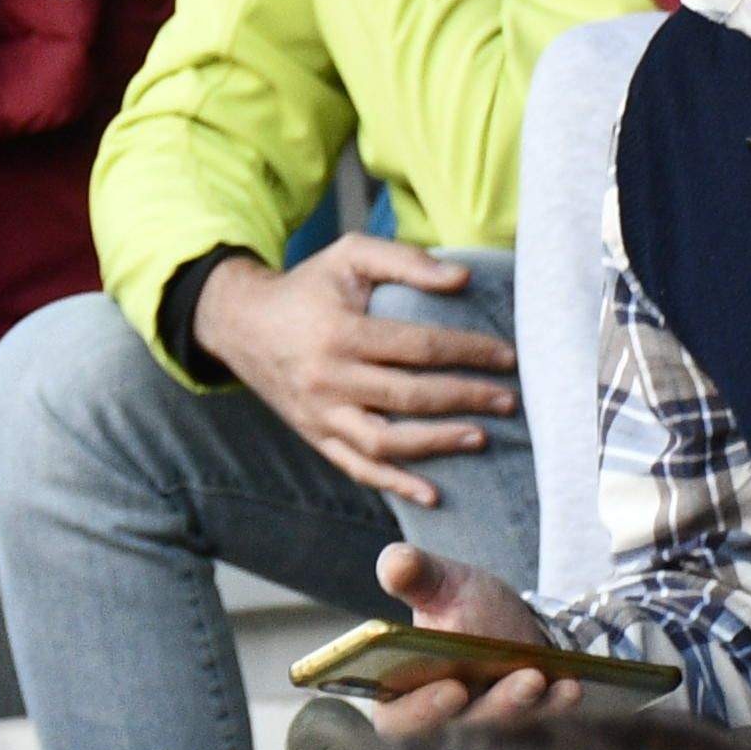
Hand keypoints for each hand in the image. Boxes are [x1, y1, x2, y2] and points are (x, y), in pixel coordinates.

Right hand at [194, 237, 513, 508]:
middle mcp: (328, 377)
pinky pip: (357, 468)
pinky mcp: (315, 436)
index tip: (507, 356)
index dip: (468, 352)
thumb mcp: (350, 255)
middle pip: (409, 396)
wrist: (242, 323)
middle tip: (509, 400)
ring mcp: (320, 413)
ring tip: (481, 437)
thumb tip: (462, 280)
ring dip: (438, 444)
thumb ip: (406, 261)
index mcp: (340, 330)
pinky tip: (432, 494)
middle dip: (466, 398)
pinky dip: (395, 484)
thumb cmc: (308, 287)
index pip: (418, 346)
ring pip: (384, 441)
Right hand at [365, 543, 576, 737]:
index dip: (416, 711)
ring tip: (532, 677)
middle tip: (467, 689)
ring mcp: (487, 717)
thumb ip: (412, 573)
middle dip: (467, 709)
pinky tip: (570, 686)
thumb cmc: (458, 602)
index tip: (444, 689)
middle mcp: (443, 712)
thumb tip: (396, 565)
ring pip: (497, 720)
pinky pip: (541, 713)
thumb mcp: (437, 582)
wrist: (505, 614)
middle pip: (448, 726)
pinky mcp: (526, 713)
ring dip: (514, 703)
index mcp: (402, 688)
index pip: (396, 716)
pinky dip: (555, 702)